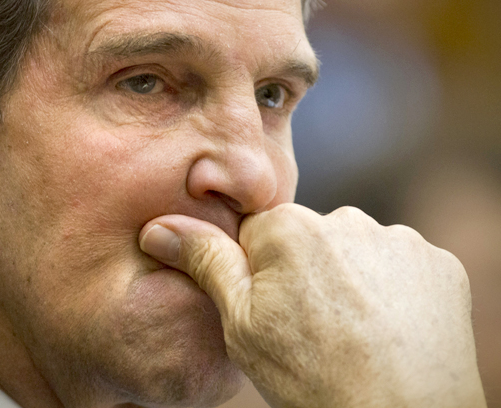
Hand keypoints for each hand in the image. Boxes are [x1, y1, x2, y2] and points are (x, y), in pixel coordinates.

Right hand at [139, 204, 485, 407]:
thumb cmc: (310, 379)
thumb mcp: (241, 325)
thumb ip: (206, 263)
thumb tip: (159, 226)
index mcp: (288, 228)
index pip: (257, 235)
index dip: (258, 276)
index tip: (272, 313)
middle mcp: (345, 219)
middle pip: (307, 239)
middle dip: (303, 273)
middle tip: (311, 329)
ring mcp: (397, 241)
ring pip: (354, 252)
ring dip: (349, 280)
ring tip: (352, 334)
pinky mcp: (439, 264)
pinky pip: (400, 267)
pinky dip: (392, 291)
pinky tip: (387, 330)